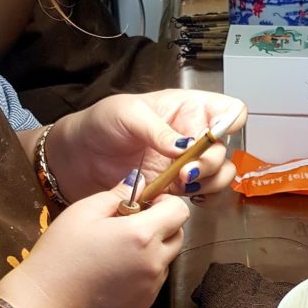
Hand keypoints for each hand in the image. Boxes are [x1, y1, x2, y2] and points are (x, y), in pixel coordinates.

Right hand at [0, 176, 188, 307]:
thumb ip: (118, 193)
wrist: (46, 304)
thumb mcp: (84, 212)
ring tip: (118, 252)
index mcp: (142, 235)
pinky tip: (113, 274)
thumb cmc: (60, 253)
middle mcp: (154, 263)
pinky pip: (153, 282)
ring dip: (152, 251)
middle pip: (177, 236)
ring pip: (166, 260)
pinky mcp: (144, 307)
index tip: (145, 204)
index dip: (165, 203)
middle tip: (129, 225)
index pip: (180, 211)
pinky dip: (142, 274)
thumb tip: (139, 181)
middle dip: (161, 225)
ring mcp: (151, 288)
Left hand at [51, 90, 246, 202]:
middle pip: (226, 148)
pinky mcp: (178, 187)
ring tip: (182, 186)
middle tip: (185, 172)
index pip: (228, 110)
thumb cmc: (100, 124)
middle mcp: (193, 135)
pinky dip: (205, 199)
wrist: (77, 158)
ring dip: (211, 182)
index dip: (230, 122)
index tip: (212, 136)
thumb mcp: (127, 115)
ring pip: (222, 174)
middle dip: (211, 162)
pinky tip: (187, 198)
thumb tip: (185, 147)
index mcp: (187, 109)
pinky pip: (206, 194)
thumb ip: (157, 130)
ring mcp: (187, 163)